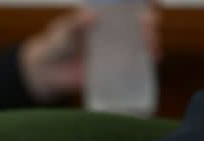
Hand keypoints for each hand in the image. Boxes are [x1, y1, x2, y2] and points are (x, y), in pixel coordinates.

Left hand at [18, 5, 161, 102]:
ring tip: (150, 42)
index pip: (130, 3)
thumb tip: (92, 15)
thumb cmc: (57, 43)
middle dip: (149, 20)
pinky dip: (148, 59)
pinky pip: (137, 62)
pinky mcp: (118, 66)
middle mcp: (117, 29)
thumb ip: (75, 24)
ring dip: (152, 39)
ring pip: (143, 41)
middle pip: (141, 21)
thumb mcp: (64, 31)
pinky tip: (153, 58)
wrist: (50, 70)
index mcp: (106, 14)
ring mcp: (119, 47)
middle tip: (147, 23)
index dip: (145, 0)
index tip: (151, 1)